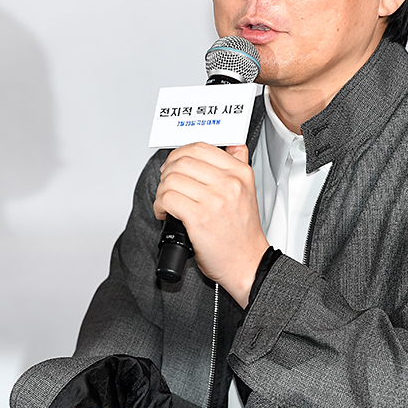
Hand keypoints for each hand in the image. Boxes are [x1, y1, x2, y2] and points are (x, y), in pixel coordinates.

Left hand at [154, 142, 268, 306]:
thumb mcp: (248, 190)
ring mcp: (215, 199)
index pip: (201, 147)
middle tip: (167, 183)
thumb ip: (239, 163)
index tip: (175, 164)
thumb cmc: (243, 232)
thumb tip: (232, 144)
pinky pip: (168, 198)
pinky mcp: (199, 217)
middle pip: (183, 161)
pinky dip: (159, 205)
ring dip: (161, 190)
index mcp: (240, 173)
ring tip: (165, 201)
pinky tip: (164, 212)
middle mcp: (229, 183)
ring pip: (172, 179)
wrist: (247, 262)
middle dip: (167, 172)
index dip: (180, 154)